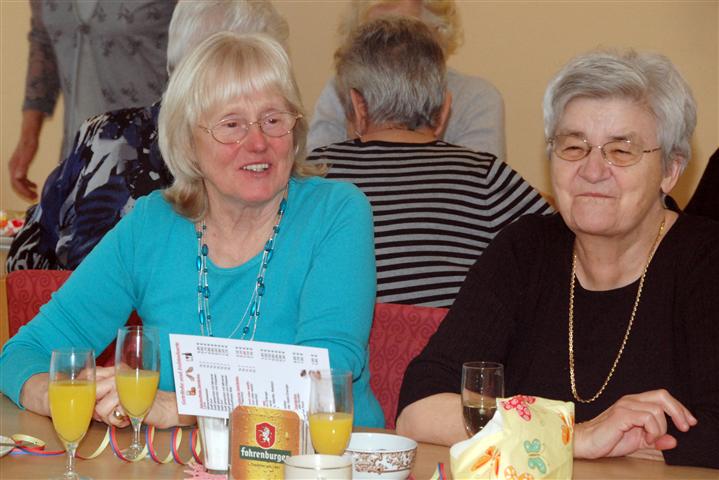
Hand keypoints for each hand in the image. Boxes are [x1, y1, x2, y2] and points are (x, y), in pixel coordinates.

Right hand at [9, 136, 38, 199]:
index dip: (24, 192)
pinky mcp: (20, 165)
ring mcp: (15, 166)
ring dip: (26, 189)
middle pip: (16, 184)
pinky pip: (22, 177)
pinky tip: (35, 185)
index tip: (33, 197)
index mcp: (14, 167)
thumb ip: (23, 167)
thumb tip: (18, 177)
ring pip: (19, 182)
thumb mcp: (28, 156)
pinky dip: (28, 183)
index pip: (16, 184)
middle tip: (35, 198)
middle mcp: (12, 167)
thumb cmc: (29, 144)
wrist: (28, 135)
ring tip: (35, 194)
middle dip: (25, 192)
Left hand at [93, 366, 192, 428]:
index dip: (82, 389)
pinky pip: (112, 416)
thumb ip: (105, 392)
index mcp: (116, 370)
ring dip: (107, 418)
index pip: (88, 374)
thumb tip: (84, 402)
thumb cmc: (143, 401)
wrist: (167, 406)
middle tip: (107, 413)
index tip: (87, 402)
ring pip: (99, 408)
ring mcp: (124, 388)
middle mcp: (119, 375)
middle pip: (91, 392)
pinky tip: (127, 419)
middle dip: (94, 409)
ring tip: (119, 417)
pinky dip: (117, 422)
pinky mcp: (130, 402)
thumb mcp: (122, 393)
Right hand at [574, 389, 696, 458]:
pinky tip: (645, 438)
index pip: (662, 397)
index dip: (680, 408)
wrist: (586, 442)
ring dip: (660, 429)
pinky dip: (652, 430)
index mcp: (635, 403)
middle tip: (684, 428)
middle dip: (679, 412)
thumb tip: (673, 440)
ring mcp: (625, 406)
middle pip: (662, 396)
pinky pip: (647, 418)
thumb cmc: (608, 439)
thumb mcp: (638, 441)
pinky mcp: (621, 414)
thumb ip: (655, 439)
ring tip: (651, 439)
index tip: (690, 423)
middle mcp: (630, 400)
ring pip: (656, 410)